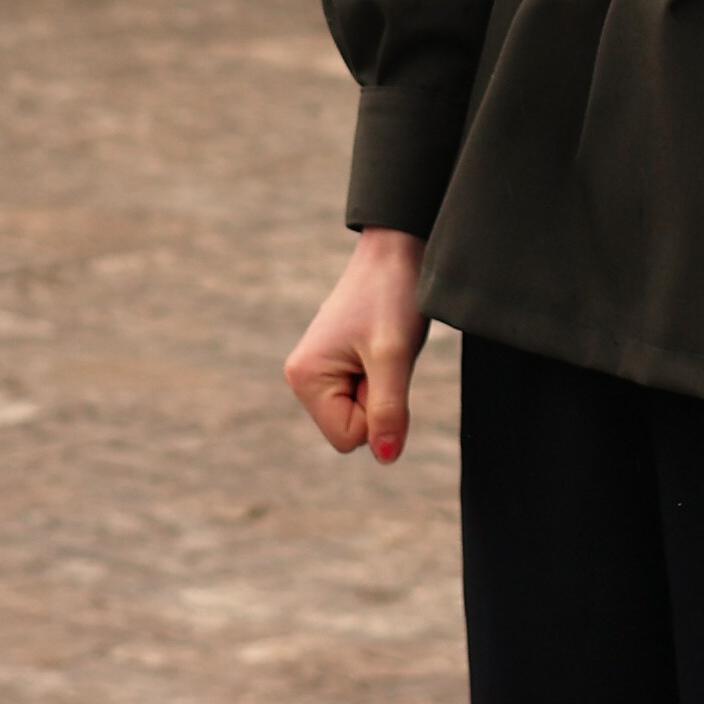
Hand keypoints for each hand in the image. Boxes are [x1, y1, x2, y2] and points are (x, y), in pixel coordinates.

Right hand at [284, 228, 428, 461]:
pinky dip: (384, 371)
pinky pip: (366, 390)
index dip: (378, 411)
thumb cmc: (393, 293)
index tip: (383, 364)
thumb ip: (388, 409)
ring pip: (362, 410)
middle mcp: (303, 376)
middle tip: (387, 350)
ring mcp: (319, 368)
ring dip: (384, 382)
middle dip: (379, 397)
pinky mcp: (337, 360)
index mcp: (304, 378)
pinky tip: (384, 340)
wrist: (399, 245)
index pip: (348, 437)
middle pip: (353, 427)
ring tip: (386, 342)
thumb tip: (385, 458)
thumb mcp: (395, 354)